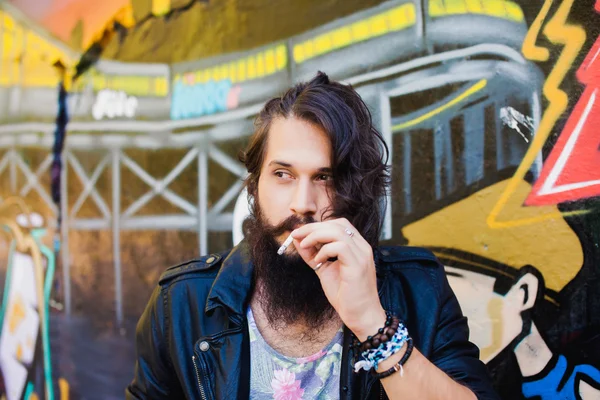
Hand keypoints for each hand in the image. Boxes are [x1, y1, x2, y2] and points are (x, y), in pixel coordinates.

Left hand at [291, 218, 385, 339]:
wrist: (361, 316)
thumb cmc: (345, 296)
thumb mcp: (324, 270)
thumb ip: (313, 254)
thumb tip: (298, 240)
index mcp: (356, 246)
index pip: (338, 224)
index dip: (317, 225)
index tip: (299, 233)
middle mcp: (362, 247)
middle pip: (337, 224)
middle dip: (313, 227)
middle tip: (296, 235)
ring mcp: (362, 255)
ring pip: (338, 231)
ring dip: (316, 235)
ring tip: (304, 245)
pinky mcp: (358, 265)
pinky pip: (340, 247)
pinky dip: (325, 250)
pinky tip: (318, 260)